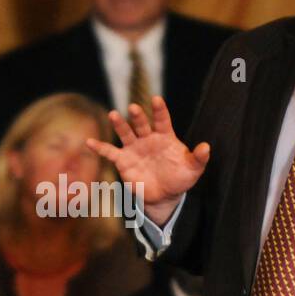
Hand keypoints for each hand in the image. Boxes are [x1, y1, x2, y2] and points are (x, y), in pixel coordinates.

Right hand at [84, 96, 209, 225]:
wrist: (165, 196)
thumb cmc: (180, 178)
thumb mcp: (193, 170)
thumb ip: (199, 158)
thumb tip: (206, 147)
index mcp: (165, 137)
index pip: (163, 120)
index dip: (160, 110)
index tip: (157, 99)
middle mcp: (148, 139)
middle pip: (142, 124)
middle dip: (138, 116)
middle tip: (133, 108)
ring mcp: (134, 148)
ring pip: (126, 133)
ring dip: (120, 124)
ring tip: (114, 114)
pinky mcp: (123, 161)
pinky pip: (110, 152)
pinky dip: (99, 148)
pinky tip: (89, 142)